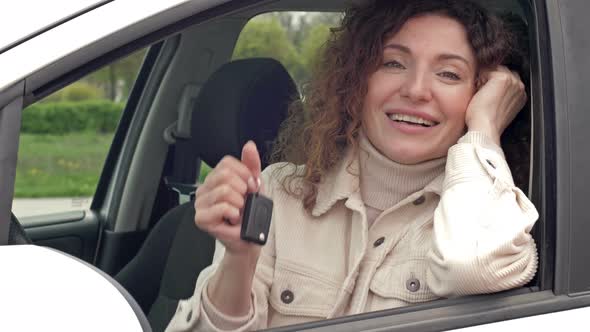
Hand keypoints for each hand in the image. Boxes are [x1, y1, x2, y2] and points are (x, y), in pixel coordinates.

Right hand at [194, 141, 262, 261]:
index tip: (251, 187)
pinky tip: (233, 219)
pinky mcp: (201, 218)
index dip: (244, 173)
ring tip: (238, 211)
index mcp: (215, 178)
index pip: (227, 163)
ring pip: (224, 190)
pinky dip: (234, 213)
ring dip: (239, 203)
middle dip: (243, 189)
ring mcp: (200, 203)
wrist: (248, 238)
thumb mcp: (254, 185)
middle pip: (225, 175)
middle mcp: (204, 188)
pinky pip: (222, 206)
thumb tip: (249, 145)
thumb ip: (251, 165)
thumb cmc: (249, 214)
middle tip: (245, 201)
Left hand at [465, 66, 526, 144]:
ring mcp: (513, 82)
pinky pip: (487, 70)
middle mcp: (520, 87)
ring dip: (485, 78)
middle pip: (502, 72)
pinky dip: (480, 78)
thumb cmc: (486, 122)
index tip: (484, 91)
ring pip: (494, 70)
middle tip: (479, 91)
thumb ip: (499, 96)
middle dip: (490, 78)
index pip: (508, 80)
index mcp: (521, 96)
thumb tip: (487, 86)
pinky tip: (478, 91)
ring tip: (478, 92)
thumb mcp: (496, 108)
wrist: (484, 127)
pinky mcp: (503, 78)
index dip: (493, 82)